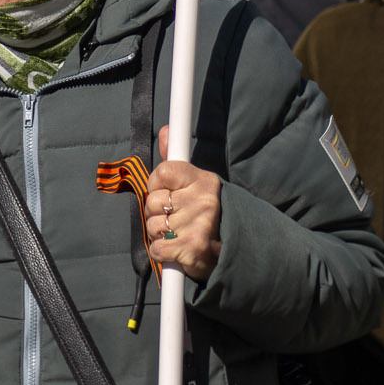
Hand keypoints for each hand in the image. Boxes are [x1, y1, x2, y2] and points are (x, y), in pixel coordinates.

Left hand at [145, 126, 222, 281]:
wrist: (231, 252)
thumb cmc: (206, 216)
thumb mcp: (196, 184)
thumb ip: (175, 158)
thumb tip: (166, 130)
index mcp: (204, 180)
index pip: (161, 172)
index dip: (156, 185)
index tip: (166, 194)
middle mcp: (203, 200)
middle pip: (152, 201)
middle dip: (156, 213)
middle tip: (174, 218)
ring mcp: (198, 225)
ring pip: (152, 226)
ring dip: (159, 234)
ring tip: (178, 234)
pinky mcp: (192, 249)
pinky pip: (156, 249)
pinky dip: (161, 253)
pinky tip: (175, 250)